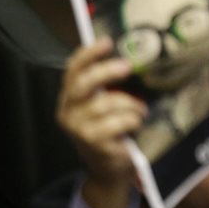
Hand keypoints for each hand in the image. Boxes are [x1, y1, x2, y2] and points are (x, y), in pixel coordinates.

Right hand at [57, 38, 146, 207]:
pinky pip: (116, 123)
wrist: (109, 166)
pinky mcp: (92, 143)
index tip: (107, 41)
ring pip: (105, 104)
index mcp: (70, 96)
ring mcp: (78, 129)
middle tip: (127, 67)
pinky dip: (131, 119)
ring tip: (140, 109)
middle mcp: (68, 111)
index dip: (88, 54)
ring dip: (130, 104)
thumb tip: (128, 54)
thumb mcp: (104, 102)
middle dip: (106, 72)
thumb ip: (106, 83)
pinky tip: (136, 123)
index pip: (72, 70)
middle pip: (83, 84)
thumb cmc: (109, 127)